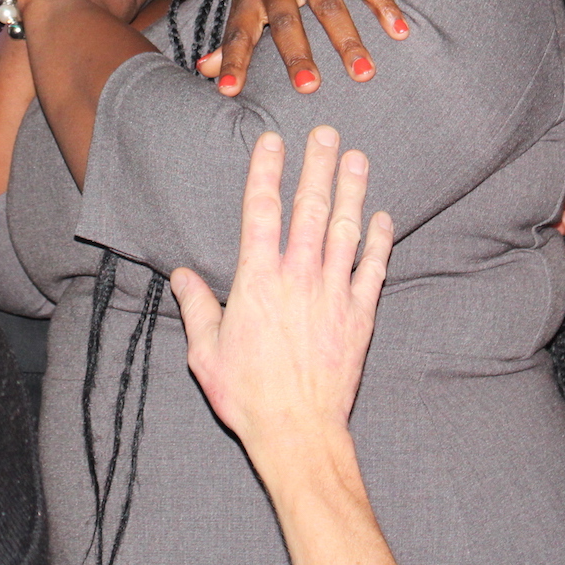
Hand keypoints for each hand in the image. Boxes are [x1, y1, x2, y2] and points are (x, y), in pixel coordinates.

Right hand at [172, 127, 393, 451]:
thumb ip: (195, 307)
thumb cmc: (247, 395)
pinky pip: (373, 269)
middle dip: (317, 165)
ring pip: (345, 229)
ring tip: (357, 158)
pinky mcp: (359, 316)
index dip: (267, 171)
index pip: (261, 211)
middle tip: (326, 132)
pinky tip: (384, 218)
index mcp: (257, 280)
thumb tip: (180, 276)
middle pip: (309, 208)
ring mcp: (333, 294)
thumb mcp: (205, 352)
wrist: (298, 432)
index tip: (274, 141)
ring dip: (352, 190)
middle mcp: (298, 277)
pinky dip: (380, 242)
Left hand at [203, 0, 405, 97]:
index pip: (237, 31)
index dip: (231, 60)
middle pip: (284, 20)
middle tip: (309, 87)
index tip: (227, 91)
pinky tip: (398, 29)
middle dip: (295, 53)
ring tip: (364, 73)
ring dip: (347, 40)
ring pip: (328, 5)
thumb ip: (232, 29)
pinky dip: (382, 5)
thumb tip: (205, 71)